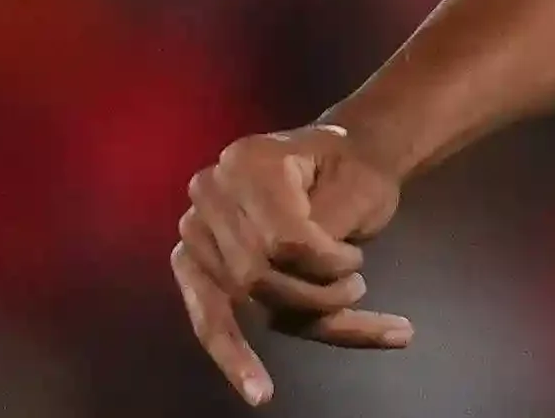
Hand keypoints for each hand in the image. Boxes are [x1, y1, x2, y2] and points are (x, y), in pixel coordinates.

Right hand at [169, 122, 413, 405]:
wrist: (341, 160)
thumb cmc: (355, 171)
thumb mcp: (359, 189)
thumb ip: (325, 233)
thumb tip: (301, 287)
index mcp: (249, 161)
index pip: (284, 241)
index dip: (327, 264)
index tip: (357, 262)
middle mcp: (210, 194)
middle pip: (260, 279)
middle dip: (318, 295)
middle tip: (358, 284)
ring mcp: (197, 233)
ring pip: (249, 306)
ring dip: (305, 318)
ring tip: (353, 309)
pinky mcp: (195, 269)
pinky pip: (213, 323)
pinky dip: (237, 360)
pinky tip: (259, 392)